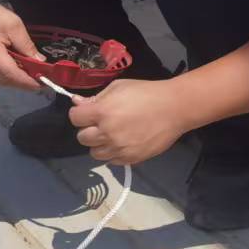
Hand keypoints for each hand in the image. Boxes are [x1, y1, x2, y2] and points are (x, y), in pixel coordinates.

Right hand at [0, 0, 42, 90]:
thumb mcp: (14, 25)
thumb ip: (27, 46)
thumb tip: (40, 62)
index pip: (12, 75)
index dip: (29, 81)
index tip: (45, 83)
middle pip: (6, 80)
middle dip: (25, 82)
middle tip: (42, 78)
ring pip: (0, 80)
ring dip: (16, 79)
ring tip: (31, 73)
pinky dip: (6, 75)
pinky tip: (15, 68)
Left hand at [68, 78, 186, 164]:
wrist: (175, 108)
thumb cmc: (146, 92)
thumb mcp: (118, 87)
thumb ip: (96, 98)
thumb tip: (77, 103)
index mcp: (102, 112)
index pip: (74, 118)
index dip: (80, 114)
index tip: (88, 112)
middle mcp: (107, 133)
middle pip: (82, 138)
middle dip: (89, 129)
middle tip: (102, 123)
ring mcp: (119, 148)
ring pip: (94, 153)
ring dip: (99, 144)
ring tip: (112, 135)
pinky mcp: (131, 159)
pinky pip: (112, 161)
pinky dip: (114, 153)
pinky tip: (123, 142)